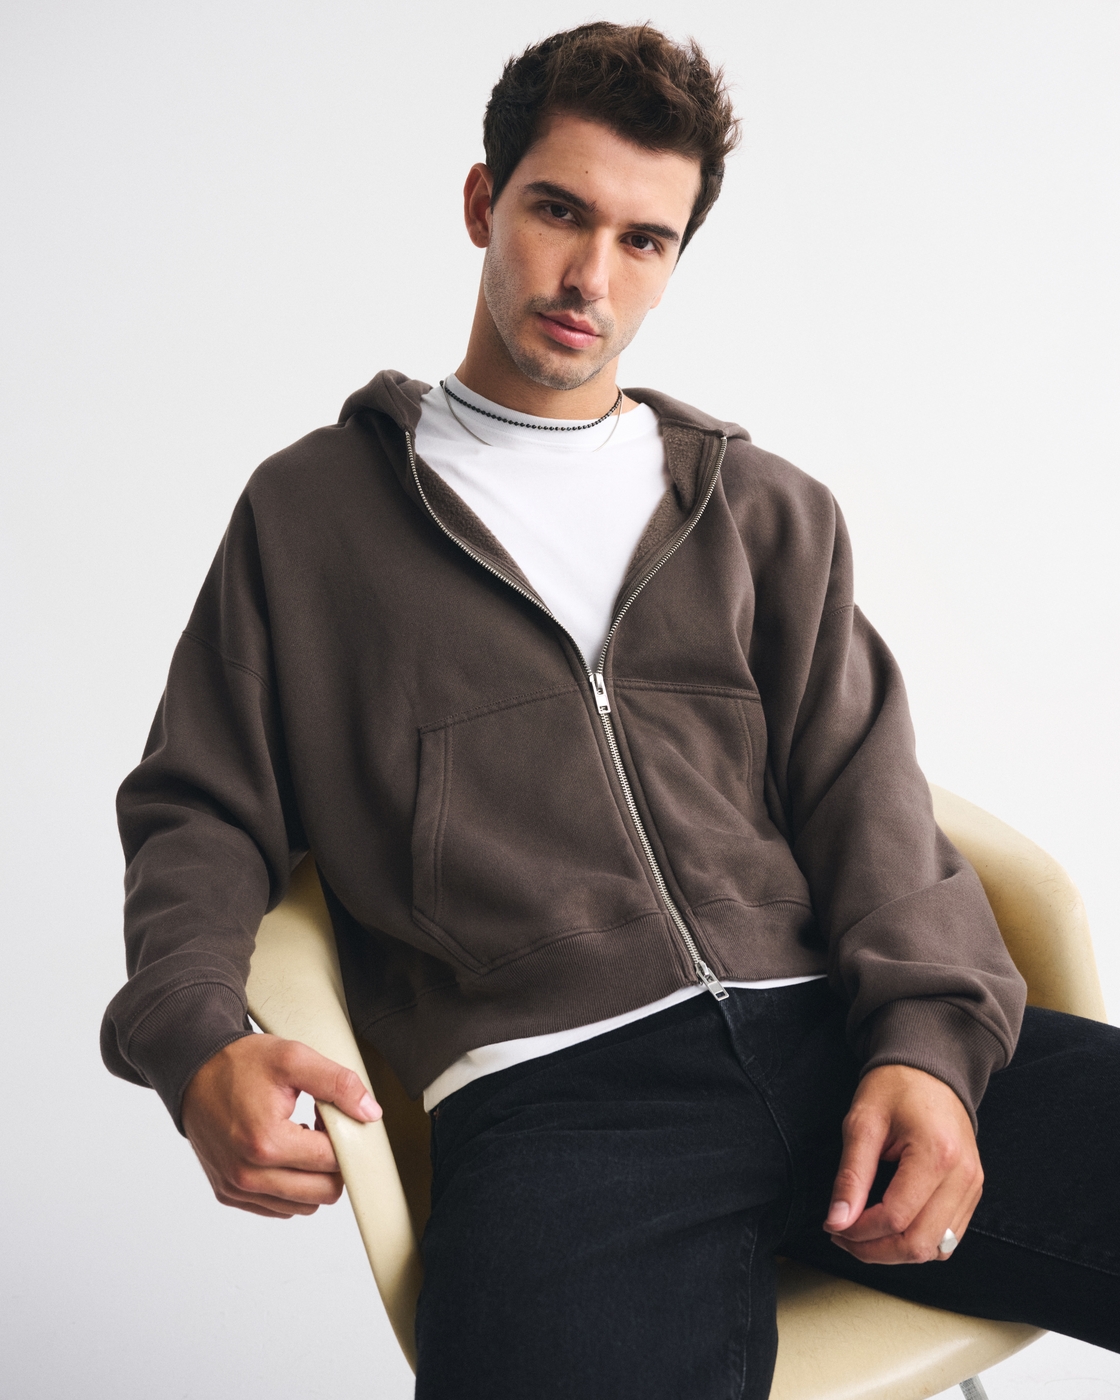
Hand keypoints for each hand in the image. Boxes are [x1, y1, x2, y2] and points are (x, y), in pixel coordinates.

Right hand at [181, 1034, 381, 1218]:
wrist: (194, 1070)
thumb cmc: (240, 1064)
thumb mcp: (294, 1058)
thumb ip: (338, 1084)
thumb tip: (370, 1113)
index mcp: (267, 1143)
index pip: (333, 1161)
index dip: (341, 1134)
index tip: (326, 1112)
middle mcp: (248, 1175)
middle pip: (324, 1192)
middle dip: (332, 1161)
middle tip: (317, 1127)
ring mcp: (236, 1189)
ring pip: (305, 1205)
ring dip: (312, 1176)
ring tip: (299, 1138)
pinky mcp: (229, 1194)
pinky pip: (279, 1208)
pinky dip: (290, 1186)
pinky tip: (282, 1152)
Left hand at [823, 1063, 982, 1263]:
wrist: (930, 1068)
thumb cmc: (894, 1087)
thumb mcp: (862, 1123)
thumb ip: (851, 1175)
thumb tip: (837, 1220)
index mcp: (936, 1155)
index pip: (896, 1218)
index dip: (859, 1231)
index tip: (833, 1225)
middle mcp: (963, 1177)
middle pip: (920, 1245)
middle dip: (875, 1251)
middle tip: (843, 1236)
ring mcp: (972, 1186)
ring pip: (936, 1249)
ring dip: (896, 1251)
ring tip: (863, 1232)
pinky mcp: (972, 1191)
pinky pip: (948, 1237)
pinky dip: (917, 1241)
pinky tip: (890, 1225)